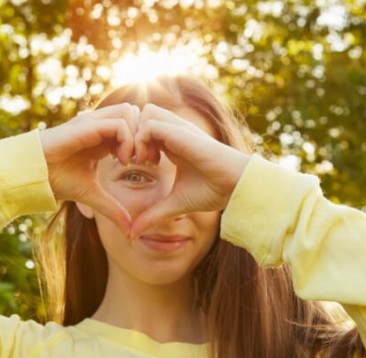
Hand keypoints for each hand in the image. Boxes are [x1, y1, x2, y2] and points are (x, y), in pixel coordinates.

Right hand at [40, 103, 139, 232]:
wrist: (33, 175)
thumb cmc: (56, 180)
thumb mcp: (91, 195)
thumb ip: (112, 208)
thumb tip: (130, 229)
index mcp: (103, 137)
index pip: (135, 125)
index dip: (146, 142)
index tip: (149, 164)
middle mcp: (99, 124)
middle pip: (136, 113)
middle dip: (146, 135)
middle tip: (144, 161)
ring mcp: (93, 121)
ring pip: (130, 112)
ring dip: (137, 136)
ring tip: (131, 160)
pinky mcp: (87, 125)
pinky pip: (119, 123)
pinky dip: (127, 140)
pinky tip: (122, 160)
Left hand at [130, 104, 250, 238]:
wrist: (235, 186)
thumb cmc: (212, 191)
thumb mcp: (175, 204)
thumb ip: (153, 215)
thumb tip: (132, 235)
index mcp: (172, 143)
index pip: (143, 128)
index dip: (132, 143)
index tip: (131, 164)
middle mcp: (174, 132)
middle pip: (141, 115)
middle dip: (130, 134)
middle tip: (131, 159)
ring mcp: (178, 129)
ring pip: (144, 114)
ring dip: (136, 135)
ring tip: (141, 160)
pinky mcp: (181, 133)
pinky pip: (150, 124)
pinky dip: (142, 140)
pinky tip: (148, 161)